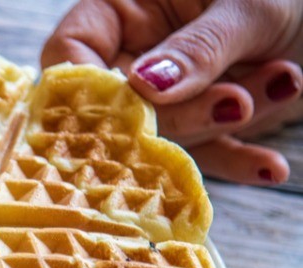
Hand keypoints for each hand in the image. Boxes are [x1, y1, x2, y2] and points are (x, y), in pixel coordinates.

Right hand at [42, 0, 302, 184]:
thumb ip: (196, 49)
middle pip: (116, 108)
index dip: (88, 88)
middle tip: (234, 103)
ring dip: (225, 122)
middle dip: (179, 113)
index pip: (71, 54)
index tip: (130, 107)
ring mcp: (163, 94)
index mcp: (120, 9)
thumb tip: (145, 88)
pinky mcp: (199, 124)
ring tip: (284, 82)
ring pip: (165, 135)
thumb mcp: (245, 8)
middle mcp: (131, 54)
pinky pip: (205, 154)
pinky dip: (239, 161)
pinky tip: (270, 166)